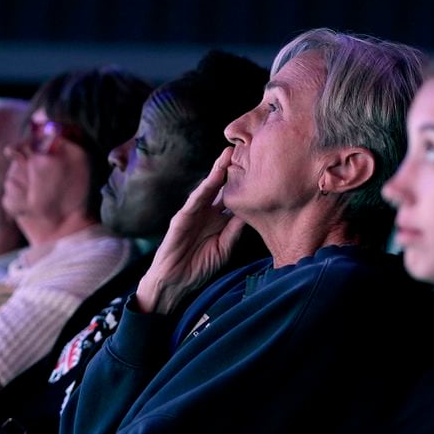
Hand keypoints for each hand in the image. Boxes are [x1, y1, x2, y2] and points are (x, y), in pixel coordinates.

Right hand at [136, 148, 245, 314]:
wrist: (175, 282)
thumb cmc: (199, 266)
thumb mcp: (225, 247)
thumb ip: (234, 230)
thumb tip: (251, 211)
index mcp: (217, 219)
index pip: (231, 197)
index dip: (243, 183)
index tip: (258, 168)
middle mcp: (206, 213)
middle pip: (220, 187)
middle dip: (230, 169)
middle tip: (243, 150)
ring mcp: (192, 214)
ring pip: (206, 189)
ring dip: (216, 172)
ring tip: (227, 156)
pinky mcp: (180, 219)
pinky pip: (193, 203)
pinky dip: (202, 190)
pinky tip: (211, 180)